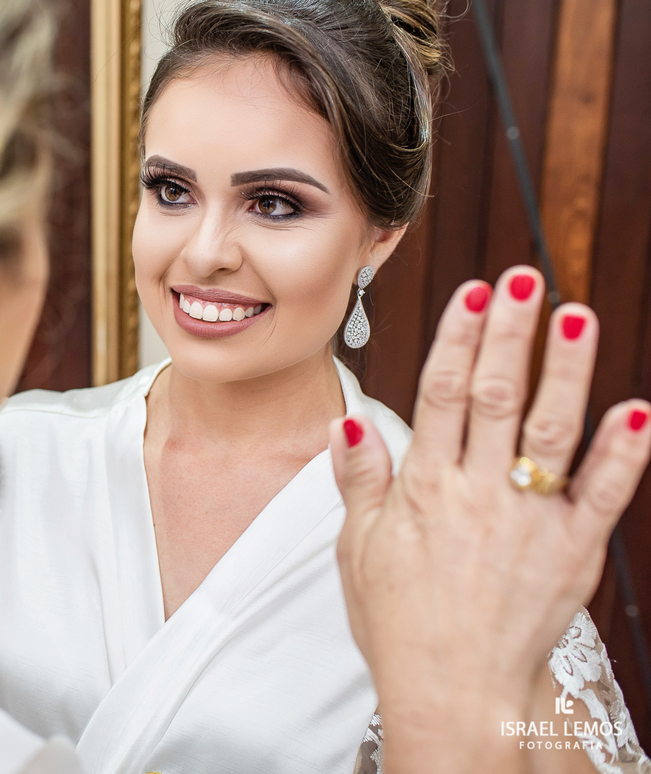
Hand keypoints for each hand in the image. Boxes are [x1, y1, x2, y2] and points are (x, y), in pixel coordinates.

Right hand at [330, 266, 650, 772]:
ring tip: (577, 316)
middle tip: (527, 280)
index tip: (476, 294)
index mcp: (425, 489)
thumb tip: (349, 422)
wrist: (452, 692)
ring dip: (567, 370)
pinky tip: (636, 410)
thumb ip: (360, 480)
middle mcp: (477, 494)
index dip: (459, 338)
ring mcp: (529, 522)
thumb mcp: (359, 548)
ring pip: (552, 431)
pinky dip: (623, 452)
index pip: (442, 394)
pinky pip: (603, 496)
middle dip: (512, 333)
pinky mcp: (573, 553)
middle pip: (497, 396)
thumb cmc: (401, 622)